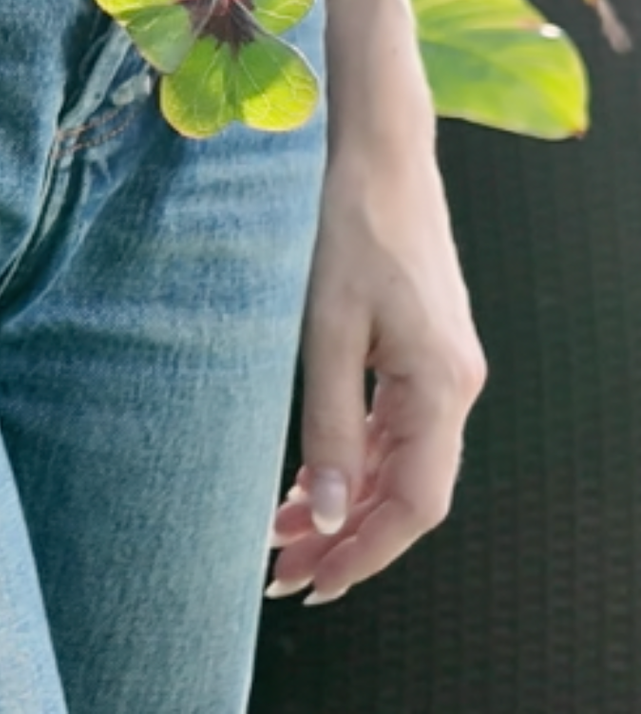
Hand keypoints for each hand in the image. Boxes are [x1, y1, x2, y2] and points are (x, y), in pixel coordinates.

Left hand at [266, 133, 485, 605]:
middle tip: (280, 573)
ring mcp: (442, 370)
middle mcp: (455, 387)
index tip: (313, 582)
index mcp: (442, 386)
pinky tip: (308, 480)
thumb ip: (330, 423)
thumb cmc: (347, 227)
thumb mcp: (327, 328)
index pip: (415, 505)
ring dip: (346, 504)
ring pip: (400, 464)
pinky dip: (353, 460)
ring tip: (281, 535)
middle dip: (347, 540)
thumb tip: (329, 516)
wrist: (378, 153)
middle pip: (409, 494)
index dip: (366, 552)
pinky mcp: (421, 352)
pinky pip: (394, 428)